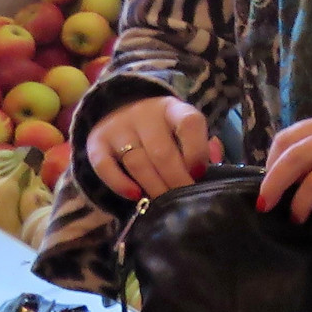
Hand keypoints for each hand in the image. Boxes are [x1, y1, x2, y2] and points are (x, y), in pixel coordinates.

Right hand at [87, 95, 212, 198]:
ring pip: (136, 162)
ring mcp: (117, 127)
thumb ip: (202, 145)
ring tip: (164, 202)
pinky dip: (119, 183)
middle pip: (162, 151)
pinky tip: (135, 195)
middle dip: (176, 180)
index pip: (189, 123)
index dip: (197, 150)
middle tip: (183, 200)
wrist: (120, 109)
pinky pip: (104, 166)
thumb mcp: (184, 129)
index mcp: (173, 109)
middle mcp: (144, 114)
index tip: (199, 173)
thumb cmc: (163, 129)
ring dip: (153, 186)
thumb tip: (215, 161)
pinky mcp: (96, 142)